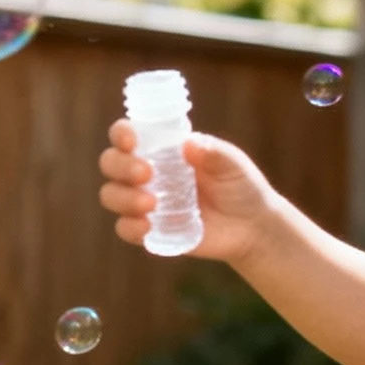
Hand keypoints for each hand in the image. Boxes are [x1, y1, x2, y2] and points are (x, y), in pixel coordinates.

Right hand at [98, 123, 277, 264]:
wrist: (253, 227)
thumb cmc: (241, 186)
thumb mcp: (233, 165)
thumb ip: (215, 154)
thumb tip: (188, 144)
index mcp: (162, 148)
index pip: (127, 135)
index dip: (121, 134)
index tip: (131, 140)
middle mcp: (146, 172)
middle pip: (111, 163)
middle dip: (120, 166)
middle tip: (147, 174)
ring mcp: (146, 202)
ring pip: (111, 195)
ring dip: (123, 197)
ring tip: (151, 203)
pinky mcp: (151, 231)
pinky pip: (124, 229)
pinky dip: (129, 227)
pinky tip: (147, 226)